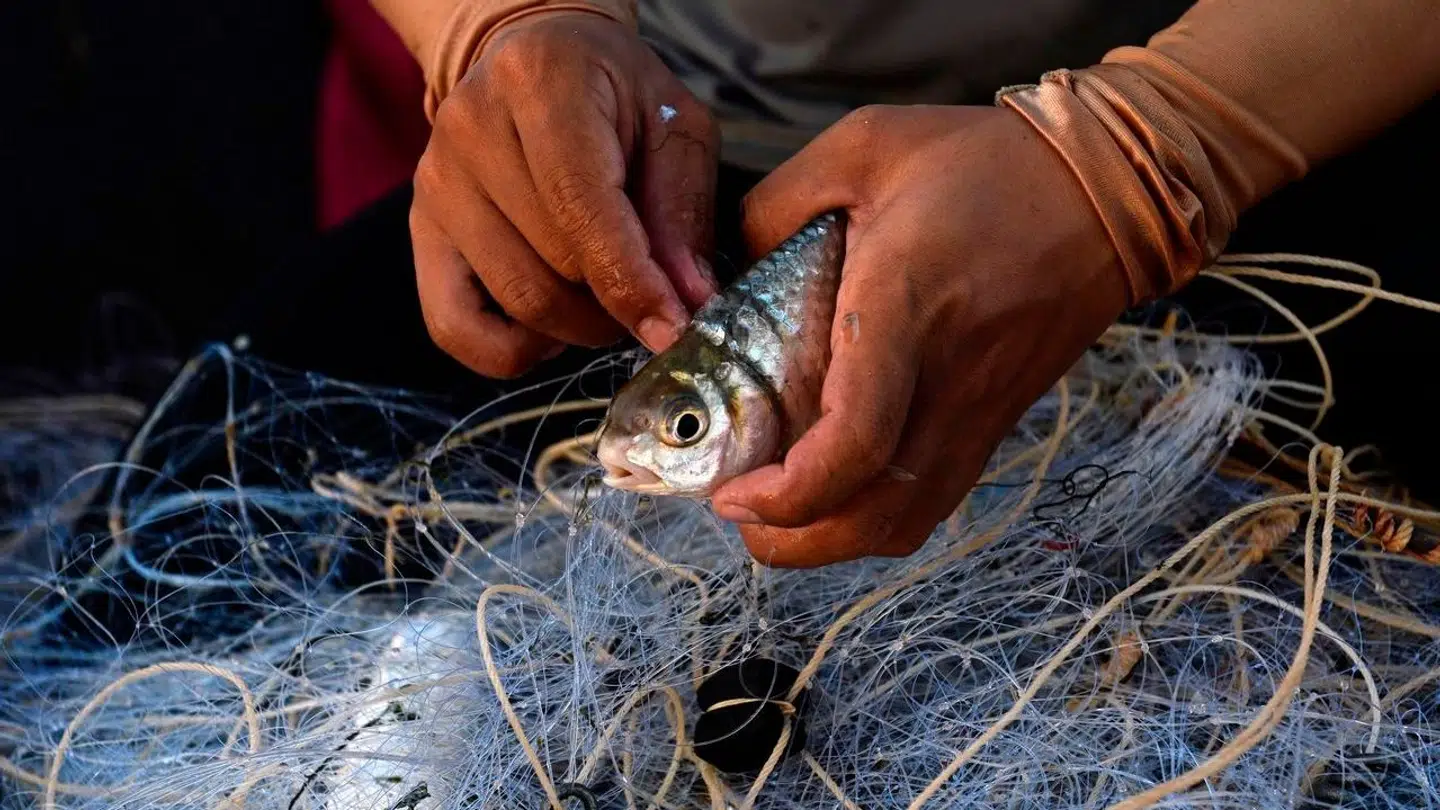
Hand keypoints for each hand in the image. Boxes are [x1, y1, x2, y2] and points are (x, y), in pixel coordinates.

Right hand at [411, 12, 719, 377]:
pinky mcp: (422, 230)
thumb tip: (688, 300)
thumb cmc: (614, 96)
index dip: (630, 281)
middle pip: (553, 266)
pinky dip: (513, 350)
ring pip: (517, 301)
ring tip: (607, 299)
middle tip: (649, 296)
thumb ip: (682, 211)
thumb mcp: (673, 127)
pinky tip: (549, 328)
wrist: (534, 60)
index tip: (672, 328)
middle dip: (615, 304)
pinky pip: (455, 328)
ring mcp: (438, 183)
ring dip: (578, 326)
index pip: (581, 208)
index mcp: (539, 84)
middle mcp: (472, 130)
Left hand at [710, 105, 1129, 567]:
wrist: (1105, 189)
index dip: (788, 491)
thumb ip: (776, 203)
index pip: (856, 439)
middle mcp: (944, 380)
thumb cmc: (983, 163)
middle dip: (792, 541)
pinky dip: (872, 522)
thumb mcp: (862, 147)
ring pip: (902, 525)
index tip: (733, 491)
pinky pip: (930, 504)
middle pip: (872, 515)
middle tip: (737, 510)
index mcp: (904, 307)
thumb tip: (725, 267)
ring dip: (829, 540)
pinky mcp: (993, 424)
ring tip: (776, 511)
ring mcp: (977, 412)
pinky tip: (835, 491)